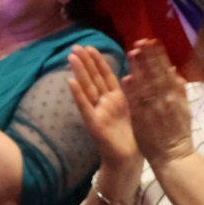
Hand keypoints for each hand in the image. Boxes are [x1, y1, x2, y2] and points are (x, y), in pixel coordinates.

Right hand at [67, 45, 137, 166]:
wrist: (129, 158)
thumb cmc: (133, 135)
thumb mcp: (134, 110)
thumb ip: (131, 93)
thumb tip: (132, 73)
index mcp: (117, 98)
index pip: (105, 75)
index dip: (98, 61)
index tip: (90, 46)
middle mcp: (104, 103)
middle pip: (94, 78)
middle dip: (85, 62)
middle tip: (75, 46)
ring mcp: (97, 112)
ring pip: (88, 88)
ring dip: (79, 72)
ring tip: (71, 57)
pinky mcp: (94, 124)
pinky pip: (84, 107)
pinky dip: (77, 94)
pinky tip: (69, 81)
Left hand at [123, 40, 192, 168]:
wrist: (173, 156)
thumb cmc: (178, 131)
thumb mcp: (183, 108)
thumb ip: (179, 89)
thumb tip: (174, 70)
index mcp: (175, 96)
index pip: (165, 71)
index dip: (158, 56)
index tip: (151, 41)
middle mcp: (165, 100)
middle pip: (155, 75)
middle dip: (148, 58)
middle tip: (140, 41)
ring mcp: (153, 110)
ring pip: (145, 86)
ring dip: (139, 69)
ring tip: (132, 53)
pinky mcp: (142, 120)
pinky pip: (136, 104)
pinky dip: (132, 92)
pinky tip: (126, 79)